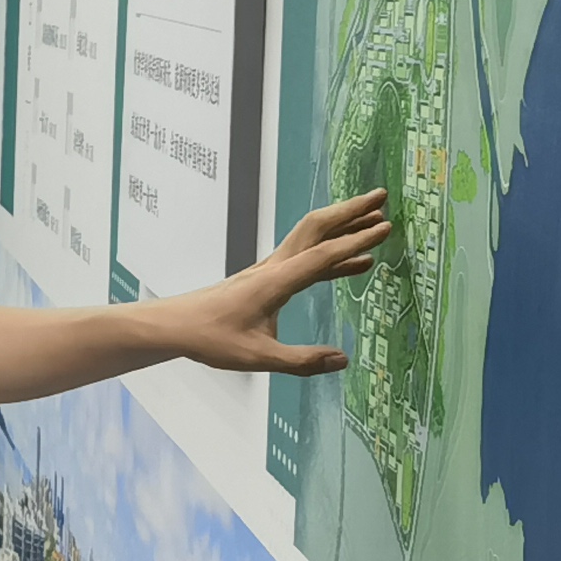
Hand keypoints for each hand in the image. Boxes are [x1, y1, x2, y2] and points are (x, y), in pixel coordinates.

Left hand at [172, 189, 392, 377]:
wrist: (176, 325)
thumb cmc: (211, 339)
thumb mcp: (257, 357)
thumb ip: (301, 361)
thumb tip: (343, 359)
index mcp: (275, 282)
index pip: (322, 255)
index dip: (356, 242)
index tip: (385, 227)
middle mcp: (274, 267)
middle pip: (317, 228)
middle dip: (351, 212)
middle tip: (382, 198)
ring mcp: (270, 270)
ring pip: (312, 239)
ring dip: (344, 228)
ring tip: (376, 223)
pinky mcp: (267, 278)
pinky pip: (307, 260)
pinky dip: (333, 257)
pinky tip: (355, 266)